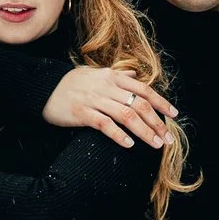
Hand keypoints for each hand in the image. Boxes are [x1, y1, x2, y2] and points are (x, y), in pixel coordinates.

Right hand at [42, 65, 178, 148]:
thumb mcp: (95, 74)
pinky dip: (119, 135)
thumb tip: (134, 75)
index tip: (174, 115)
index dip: (161, 103)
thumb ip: (117, 76)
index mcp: (112, 77)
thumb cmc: (71, 83)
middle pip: (139, 105)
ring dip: (144, 132)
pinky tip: (129, 145)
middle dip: (157, 123)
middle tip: (168, 139)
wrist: (43, 88)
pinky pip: (105, 125)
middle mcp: (106, 87)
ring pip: (127, 116)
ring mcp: (94, 100)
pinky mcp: (82, 113)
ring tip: (155, 145)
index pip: (143, 90)